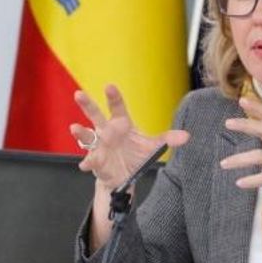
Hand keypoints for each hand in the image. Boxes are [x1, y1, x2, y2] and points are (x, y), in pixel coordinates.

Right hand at [71, 85, 189, 190]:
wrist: (125, 175)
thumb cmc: (135, 155)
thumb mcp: (152, 147)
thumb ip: (167, 139)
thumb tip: (187, 136)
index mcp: (121, 123)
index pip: (117, 107)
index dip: (113, 96)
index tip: (110, 86)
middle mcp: (107, 131)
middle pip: (95, 115)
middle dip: (87, 104)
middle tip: (78, 94)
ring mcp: (99, 145)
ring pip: (87, 135)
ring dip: (80, 132)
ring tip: (74, 128)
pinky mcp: (96, 161)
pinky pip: (90, 160)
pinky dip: (88, 162)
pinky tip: (86, 164)